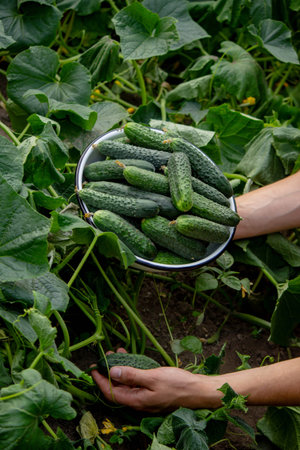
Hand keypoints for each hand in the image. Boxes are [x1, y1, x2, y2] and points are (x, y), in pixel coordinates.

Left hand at [90, 349, 220, 412]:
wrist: (199, 392)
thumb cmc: (178, 385)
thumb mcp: (153, 378)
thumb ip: (132, 376)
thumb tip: (112, 373)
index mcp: (137, 401)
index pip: (111, 393)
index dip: (100, 381)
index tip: (93, 368)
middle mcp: (139, 401)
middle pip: (118, 388)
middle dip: (109, 372)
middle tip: (106, 356)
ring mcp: (146, 397)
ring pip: (128, 384)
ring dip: (121, 369)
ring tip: (118, 353)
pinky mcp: (153, 392)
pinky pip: (137, 382)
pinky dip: (132, 370)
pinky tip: (132, 359)